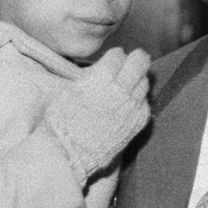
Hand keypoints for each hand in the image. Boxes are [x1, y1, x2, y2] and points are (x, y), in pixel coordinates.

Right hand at [45, 48, 151, 181]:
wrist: (70, 153)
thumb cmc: (62, 122)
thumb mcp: (69, 90)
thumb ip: (89, 77)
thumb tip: (98, 71)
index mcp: (102, 78)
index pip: (118, 56)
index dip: (115, 54)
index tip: (114, 56)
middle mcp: (121, 90)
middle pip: (139, 63)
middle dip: (136, 58)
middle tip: (134, 57)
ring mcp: (131, 108)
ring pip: (145, 83)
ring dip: (139, 78)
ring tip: (133, 79)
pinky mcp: (136, 125)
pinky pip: (146, 105)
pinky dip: (141, 100)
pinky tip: (134, 101)